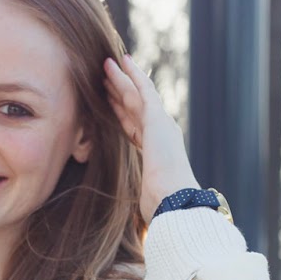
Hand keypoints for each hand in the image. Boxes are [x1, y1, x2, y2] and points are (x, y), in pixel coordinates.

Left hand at [104, 54, 199, 224]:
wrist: (175, 202)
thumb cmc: (162, 208)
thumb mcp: (145, 198)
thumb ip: (143, 196)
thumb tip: (141, 217)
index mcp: (156, 152)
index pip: (136, 127)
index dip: (123, 112)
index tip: (111, 102)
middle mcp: (161, 134)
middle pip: (135, 107)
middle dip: (119, 91)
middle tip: (105, 76)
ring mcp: (161, 124)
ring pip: (137, 94)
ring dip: (121, 78)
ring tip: (106, 64)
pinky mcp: (157, 119)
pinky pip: (143, 90)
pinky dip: (132, 75)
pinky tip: (122, 62)